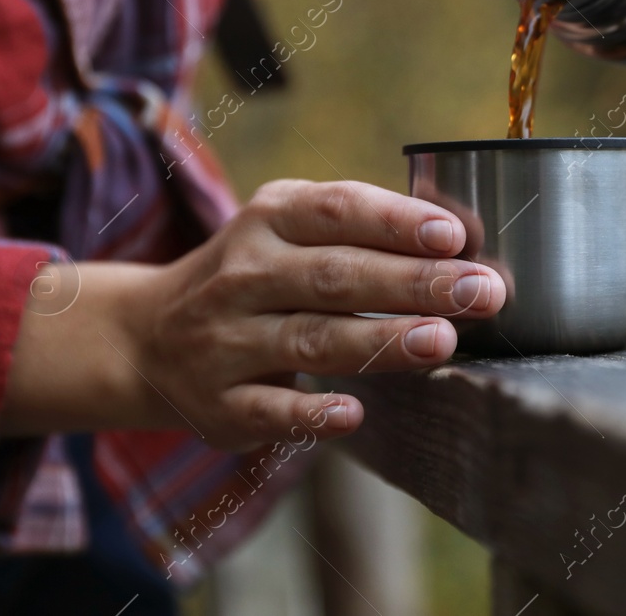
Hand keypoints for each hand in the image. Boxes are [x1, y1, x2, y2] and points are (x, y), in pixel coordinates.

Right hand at [0, 179, 504, 450]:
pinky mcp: (219, 405)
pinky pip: (269, 411)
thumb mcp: (288, 228)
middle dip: (414, 283)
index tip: (455, 236)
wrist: (145, 336)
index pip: (337, 211)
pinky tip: (354, 412)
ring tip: (442, 341)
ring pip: (311, 340)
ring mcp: (225, 342)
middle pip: (336, 277)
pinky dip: (310, 414)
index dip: (396, 222)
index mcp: (268, 219)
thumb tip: (462, 242)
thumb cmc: (255, 274)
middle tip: (481, 292)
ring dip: (380, 341)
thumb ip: (361, 227)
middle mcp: (243, 276)